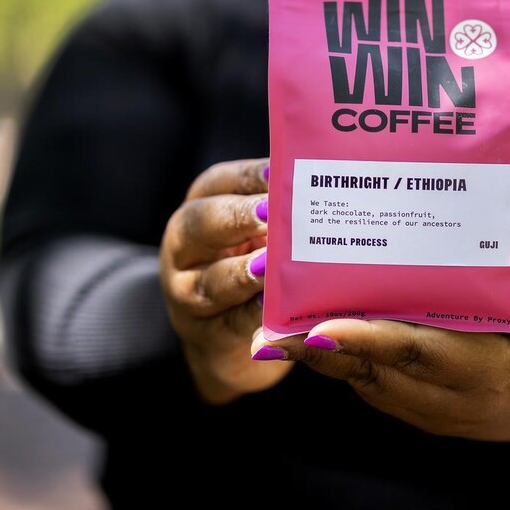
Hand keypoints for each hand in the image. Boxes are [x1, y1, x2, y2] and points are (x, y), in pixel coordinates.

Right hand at [159, 157, 287, 403]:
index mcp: (201, 207)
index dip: (247, 176)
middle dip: (237, 217)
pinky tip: (273, 308)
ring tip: (270, 266)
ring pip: (210, 279)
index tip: (278, 171)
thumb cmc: (251, 267)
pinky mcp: (206, 334)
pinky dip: (252, 316)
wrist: (230, 338)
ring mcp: (187, 292)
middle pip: (201, 224)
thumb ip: (278, 208)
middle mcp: (185, 246)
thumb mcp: (256, 233)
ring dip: (242, 273)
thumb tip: (324, 180)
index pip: (219, 183)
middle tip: (270, 214)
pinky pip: (230, 322)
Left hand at [249, 216, 509, 450]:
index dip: (365, 338)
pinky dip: (339, 359)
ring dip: (317, 353)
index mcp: (489, 369)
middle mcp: (453, 399)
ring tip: (273, 315)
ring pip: (364, 380)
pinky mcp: (421, 411)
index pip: (416, 353)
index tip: (318, 322)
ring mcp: (433, 411)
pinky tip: (307, 328)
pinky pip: (371, 384)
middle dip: (317, 344)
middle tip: (269, 313)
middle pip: (373, 370)